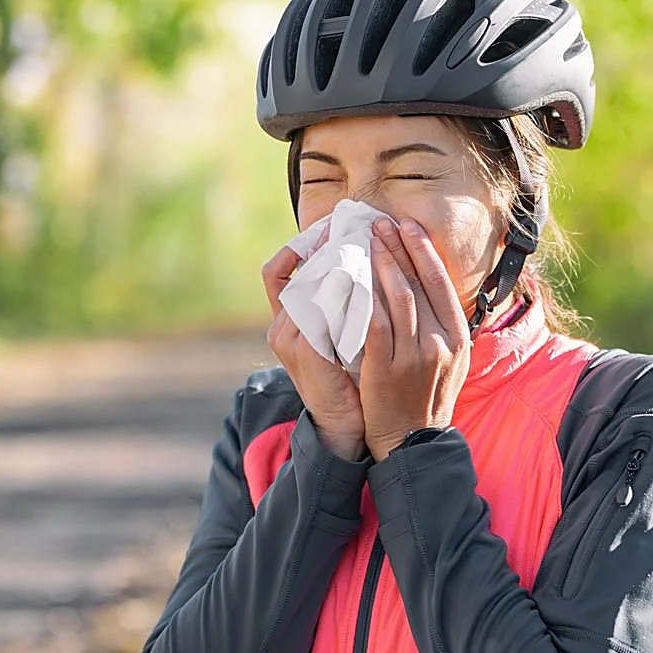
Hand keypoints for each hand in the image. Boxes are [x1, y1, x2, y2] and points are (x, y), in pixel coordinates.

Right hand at [263, 243, 366, 460]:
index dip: (301, 243)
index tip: (334, 225)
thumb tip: (362, 264)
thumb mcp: (339, 336)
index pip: (276, 269)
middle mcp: (281, 325)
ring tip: (373, 244)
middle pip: (298, 269)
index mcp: (286, 320)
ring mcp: (291, 338)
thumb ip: (341, 304)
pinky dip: (351, 290)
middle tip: (362, 224)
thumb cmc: (348, 379)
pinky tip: (376, 279)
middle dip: (329, 244)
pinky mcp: (308, 351)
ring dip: (346, 262)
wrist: (346, 427)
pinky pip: (326, 307)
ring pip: (314, 283)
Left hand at [359, 217, 471, 461]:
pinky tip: (351, 278)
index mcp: (458, 336)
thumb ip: (441, 324)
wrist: (411, 440)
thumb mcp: (451, 359)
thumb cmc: (426, 396)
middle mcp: (441, 342)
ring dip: (381, 264)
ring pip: (398, 298)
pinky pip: (374, 323)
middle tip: (380, 223)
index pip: (441, 282)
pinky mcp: (387, 368)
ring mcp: (415, 356)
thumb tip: (427, 282)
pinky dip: (364, 297)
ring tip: (366, 241)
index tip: (407, 226)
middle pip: (419, 283)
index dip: (423, 251)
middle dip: (398, 248)